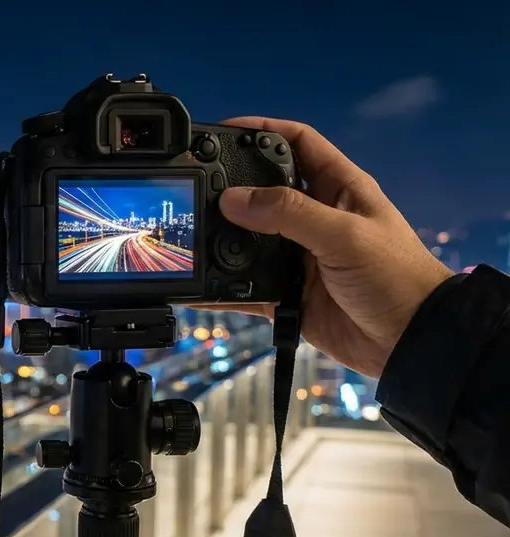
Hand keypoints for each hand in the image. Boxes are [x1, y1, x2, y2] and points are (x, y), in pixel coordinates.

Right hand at [202, 117, 453, 378]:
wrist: (411, 342)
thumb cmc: (395, 276)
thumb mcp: (344, 234)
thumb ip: (288, 213)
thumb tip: (231, 199)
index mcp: (338, 188)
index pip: (297, 143)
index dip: (262, 130)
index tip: (222, 130)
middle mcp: (315, 217)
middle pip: (263, 191)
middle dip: (230, 187)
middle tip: (194, 185)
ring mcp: (298, 256)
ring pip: (249, 239)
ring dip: (223, 239)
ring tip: (191, 235)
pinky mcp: (287, 293)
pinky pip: (245, 286)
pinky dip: (223, 287)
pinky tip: (201, 285)